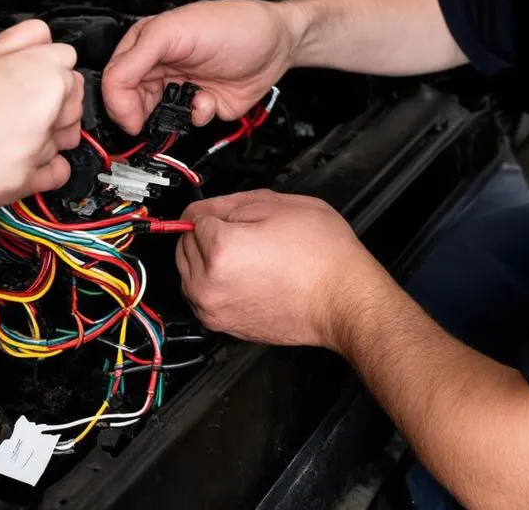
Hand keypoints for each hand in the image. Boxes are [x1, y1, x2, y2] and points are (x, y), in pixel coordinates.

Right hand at [102, 0, 302, 133]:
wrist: (278, 42)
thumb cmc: (233, 23)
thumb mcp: (175, 30)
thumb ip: (138, 55)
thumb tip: (114, 87)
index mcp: (147, 42)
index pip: (115, 78)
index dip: (118, 102)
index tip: (130, 118)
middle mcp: (161, 65)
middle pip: (130, 102)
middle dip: (141, 114)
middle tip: (152, 117)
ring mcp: (181, 86)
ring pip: (156, 117)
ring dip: (170, 116)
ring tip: (188, 101)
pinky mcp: (202, 104)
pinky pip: (188, 123)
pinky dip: (198, 118)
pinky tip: (209, 101)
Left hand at [176, 189, 382, 348]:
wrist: (344, 300)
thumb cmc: (322, 256)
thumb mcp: (279, 205)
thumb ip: (231, 202)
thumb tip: (207, 209)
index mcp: (220, 250)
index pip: (192, 216)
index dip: (213, 208)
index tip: (226, 210)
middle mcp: (209, 285)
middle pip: (184, 244)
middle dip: (204, 232)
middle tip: (238, 228)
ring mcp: (216, 311)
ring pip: (188, 272)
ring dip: (205, 258)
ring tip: (243, 251)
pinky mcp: (225, 327)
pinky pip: (202, 296)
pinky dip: (213, 282)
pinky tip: (243, 273)